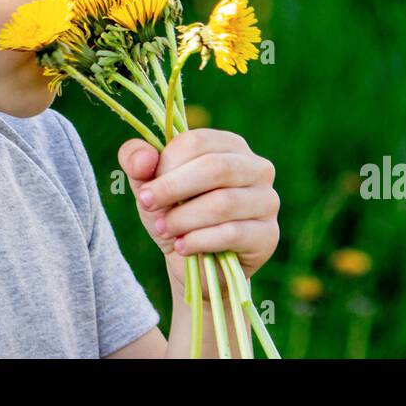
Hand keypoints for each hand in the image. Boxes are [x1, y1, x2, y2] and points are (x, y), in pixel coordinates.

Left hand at [118, 128, 279, 301]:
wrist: (194, 264)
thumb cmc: (174, 214)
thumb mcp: (148, 186)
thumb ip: (137, 162)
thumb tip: (143, 159)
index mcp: (229, 145)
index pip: (198, 141)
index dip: (167, 163)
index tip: (145, 189)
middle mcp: (256, 167)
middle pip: (215, 167)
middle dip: (173, 188)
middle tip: (147, 206)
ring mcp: (267, 201)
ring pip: (224, 202)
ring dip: (185, 218)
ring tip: (164, 229)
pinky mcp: (268, 235)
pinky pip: (233, 233)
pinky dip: (200, 240)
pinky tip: (182, 247)